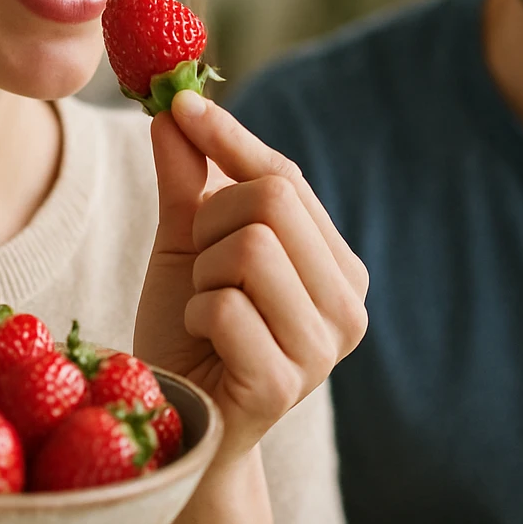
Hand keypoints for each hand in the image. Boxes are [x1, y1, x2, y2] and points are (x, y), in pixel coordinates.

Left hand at [133, 89, 368, 460]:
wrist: (174, 418)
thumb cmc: (189, 331)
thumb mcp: (187, 244)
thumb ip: (189, 179)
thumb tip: (176, 108)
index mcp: (337, 265)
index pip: (286, 177)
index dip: (229, 138)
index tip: (182, 105)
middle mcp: (348, 305)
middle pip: (272, 201)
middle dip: (212, 220)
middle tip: (200, 260)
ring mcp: (323, 348)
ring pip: (250, 248)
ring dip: (204, 272)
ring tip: (205, 306)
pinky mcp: (285, 384)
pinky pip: (224, 305)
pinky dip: (195, 314)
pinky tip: (204, 344)